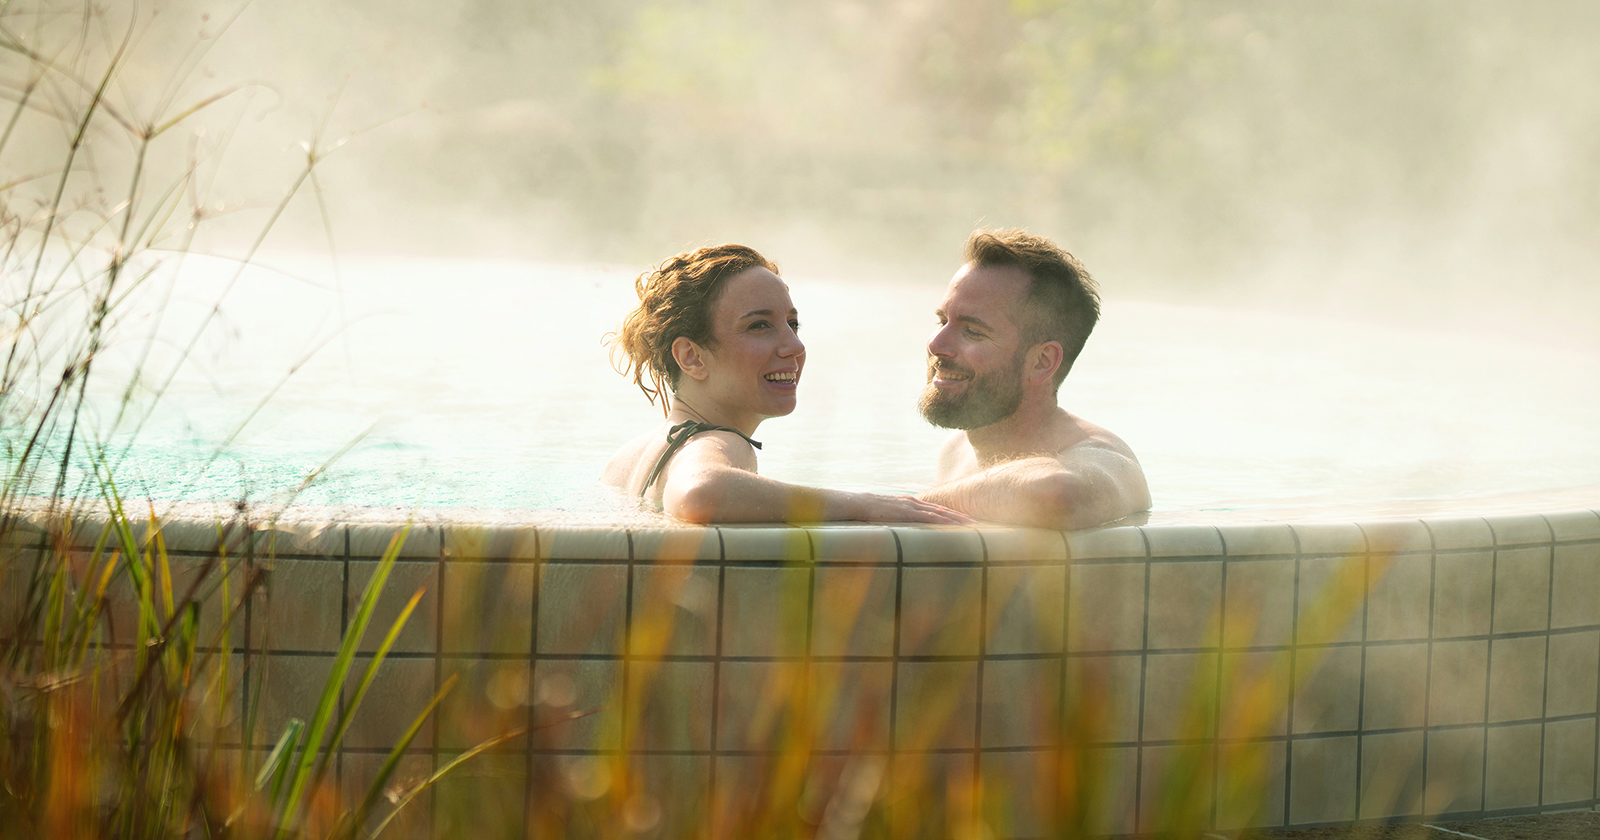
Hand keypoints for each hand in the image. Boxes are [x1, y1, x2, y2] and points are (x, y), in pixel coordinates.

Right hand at [844, 492, 974, 524]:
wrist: (861, 503)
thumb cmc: (872, 510)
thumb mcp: (889, 512)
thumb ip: (899, 517)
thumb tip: (904, 526)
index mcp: (912, 502)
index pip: (936, 508)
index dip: (951, 514)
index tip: (964, 519)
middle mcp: (915, 502)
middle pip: (942, 509)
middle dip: (960, 516)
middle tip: (975, 522)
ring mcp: (912, 507)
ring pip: (939, 513)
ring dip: (956, 519)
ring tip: (970, 525)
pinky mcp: (907, 513)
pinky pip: (928, 517)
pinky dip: (942, 521)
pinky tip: (951, 525)